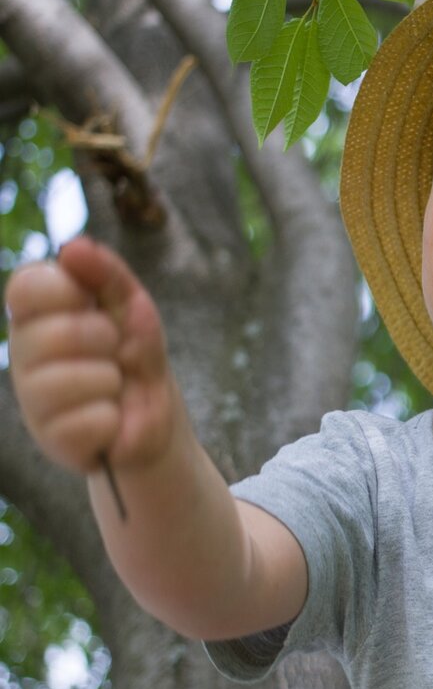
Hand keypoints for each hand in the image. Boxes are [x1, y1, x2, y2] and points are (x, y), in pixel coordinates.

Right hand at [5, 236, 174, 473]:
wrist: (154, 415)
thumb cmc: (134, 354)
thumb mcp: (132, 307)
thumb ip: (107, 275)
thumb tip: (74, 247)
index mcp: (34, 317)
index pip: (27, 285)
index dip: (69, 291)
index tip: (89, 304)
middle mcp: (23, 357)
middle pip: (60, 332)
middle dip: (106, 340)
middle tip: (112, 352)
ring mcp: (32, 402)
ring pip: (79, 378)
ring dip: (113, 381)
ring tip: (110, 387)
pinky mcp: (51, 441)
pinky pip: (94, 419)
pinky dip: (114, 417)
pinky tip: (108, 418)